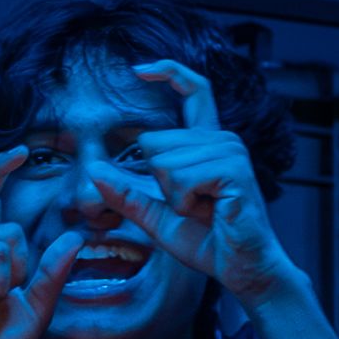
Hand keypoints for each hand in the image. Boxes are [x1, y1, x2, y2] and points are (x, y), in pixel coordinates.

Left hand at [93, 57, 297, 306]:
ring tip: (206, 211)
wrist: (244, 270)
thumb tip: (94, 171)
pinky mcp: (232, 169)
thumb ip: (128, 195)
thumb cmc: (210, 243)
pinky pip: (180, 177)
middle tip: (195, 206)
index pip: (194, 90)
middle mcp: (222, 139)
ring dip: (174, 197)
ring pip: (163, 162)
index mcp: (208, 143)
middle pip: (153, 141)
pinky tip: (210, 212)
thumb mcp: (158, 217)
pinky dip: (184, 203)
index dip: (168, 72)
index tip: (139, 69)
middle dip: (160, 182)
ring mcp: (230, 151)